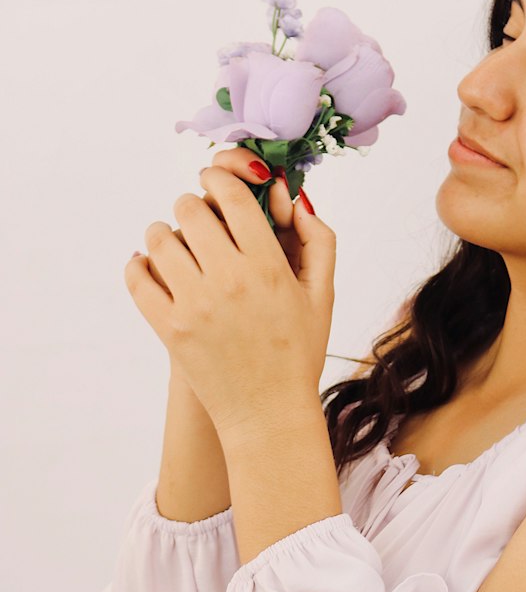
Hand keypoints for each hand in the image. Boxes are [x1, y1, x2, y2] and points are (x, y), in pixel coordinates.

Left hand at [125, 152, 336, 441]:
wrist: (268, 413)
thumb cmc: (299, 352)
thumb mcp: (322, 296)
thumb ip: (318, 242)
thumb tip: (294, 201)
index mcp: (268, 268)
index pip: (232, 197)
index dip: (220, 177)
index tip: (215, 180)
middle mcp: (229, 281)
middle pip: (189, 208)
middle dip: (192, 205)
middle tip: (196, 217)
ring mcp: (194, 305)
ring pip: (158, 238)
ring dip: (162, 233)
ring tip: (172, 243)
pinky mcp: (168, 329)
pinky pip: (137, 278)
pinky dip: (137, 265)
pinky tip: (147, 265)